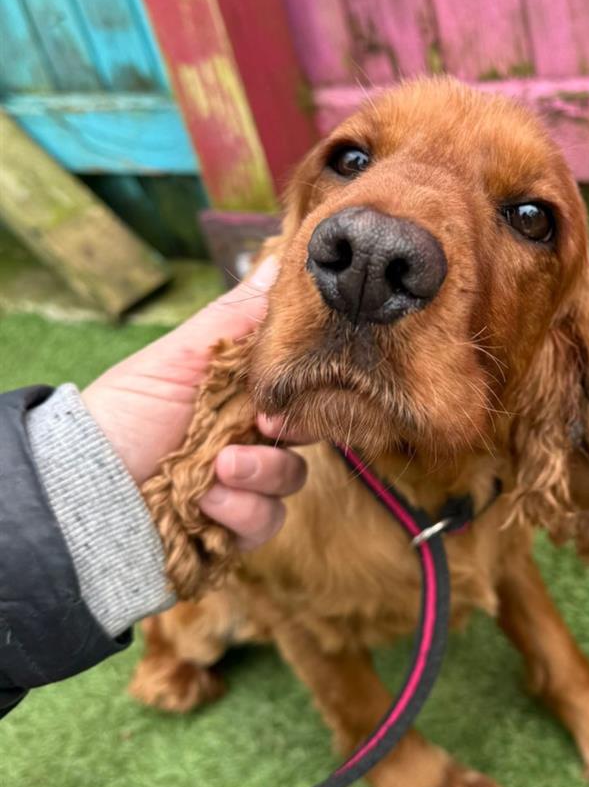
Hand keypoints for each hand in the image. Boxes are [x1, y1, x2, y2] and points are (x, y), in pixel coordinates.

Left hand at [83, 257, 310, 549]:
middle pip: (305, 431)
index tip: (292, 383)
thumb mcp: (183, 356)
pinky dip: (241, 511)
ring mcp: (243, 484)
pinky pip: (267, 521)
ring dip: (260, 474)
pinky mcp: (235, 528)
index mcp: (238, 392)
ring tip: (218, 469)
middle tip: (265, 426)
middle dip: (291, 430)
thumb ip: (238, 316)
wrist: (86, 486)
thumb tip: (284, 259)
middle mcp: (246, 436)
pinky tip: (206, 502)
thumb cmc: (127, 412)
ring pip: (291, 479)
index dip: (304, 384)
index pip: (296, 384)